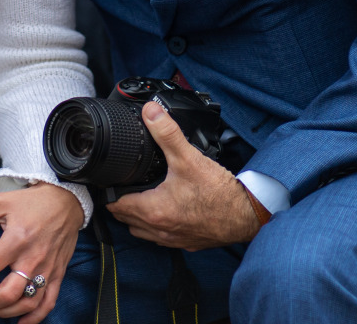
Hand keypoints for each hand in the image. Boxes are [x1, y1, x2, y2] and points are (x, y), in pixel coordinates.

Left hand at [0, 183, 83, 322]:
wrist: (65, 201)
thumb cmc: (30, 202)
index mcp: (16, 240)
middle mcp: (33, 259)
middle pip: (7, 293)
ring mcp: (47, 269)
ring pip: (26, 303)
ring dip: (4, 312)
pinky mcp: (58, 274)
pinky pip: (48, 303)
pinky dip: (34, 318)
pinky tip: (19, 323)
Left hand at [106, 100, 261, 250]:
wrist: (248, 216)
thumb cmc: (220, 194)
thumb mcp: (188, 158)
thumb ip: (166, 133)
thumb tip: (150, 112)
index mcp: (153, 211)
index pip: (116, 206)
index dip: (109, 192)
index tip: (108, 181)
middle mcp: (160, 230)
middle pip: (126, 220)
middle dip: (121, 204)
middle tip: (122, 185)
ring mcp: (174, 239)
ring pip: (143, 232)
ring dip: (137, 218)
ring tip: (140, 197)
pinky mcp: (188, 242)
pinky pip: (163, 237)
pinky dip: (158, 225)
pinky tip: (167, 210)